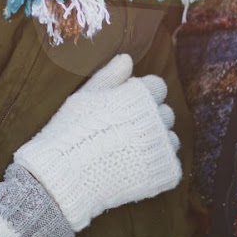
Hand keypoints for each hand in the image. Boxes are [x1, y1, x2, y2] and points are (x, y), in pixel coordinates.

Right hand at [13, 54, 181, 231]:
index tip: (125, 109)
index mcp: (139, 95)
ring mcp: (162, 147)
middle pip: (165, 113)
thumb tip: (127, 59)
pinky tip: (134, 169)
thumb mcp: (84, 98)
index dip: (141, 96)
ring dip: (155, 144)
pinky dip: (157, 167)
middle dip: (149, 120)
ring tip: (128, 153)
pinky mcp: (165, 172)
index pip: (157, 87)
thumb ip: (109, 77)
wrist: (66, 177)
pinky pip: (170, 164)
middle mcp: (156, 118)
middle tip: (123, 134)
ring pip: (169, 139)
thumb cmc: (70, 133)